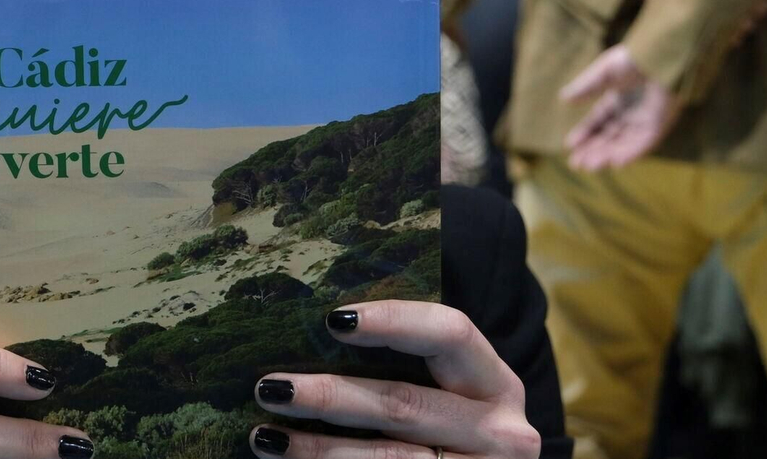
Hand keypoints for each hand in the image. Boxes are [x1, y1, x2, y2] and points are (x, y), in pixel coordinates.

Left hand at [251, 301, 539, 458]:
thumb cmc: (449, 432)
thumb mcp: (447, 396)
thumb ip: (404, 367)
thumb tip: (316, 333)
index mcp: (495, 384)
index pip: (450, 332)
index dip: (392, 320)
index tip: (332, 320)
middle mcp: (501, 433)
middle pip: (403, 403)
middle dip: (329, 395)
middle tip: (270, 387)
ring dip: (317, 449)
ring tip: (265, 436)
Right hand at [561, 44, 678, 170]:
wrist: (659, 58)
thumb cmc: (632, 61)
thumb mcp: (603, 73)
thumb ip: (585, 87)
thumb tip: (564, 99)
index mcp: (616, 101)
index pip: (597, 123)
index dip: (583, 134)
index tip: (569, 145)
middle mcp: (630, 114)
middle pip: (608, 138)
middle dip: (592, 151)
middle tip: (575, 164)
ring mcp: (644, 121)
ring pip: (623, 144)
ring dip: (607, 156)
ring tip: (590, 166)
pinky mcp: (659, 126)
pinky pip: (644, 144)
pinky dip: (631, 154)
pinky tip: (616, 163)